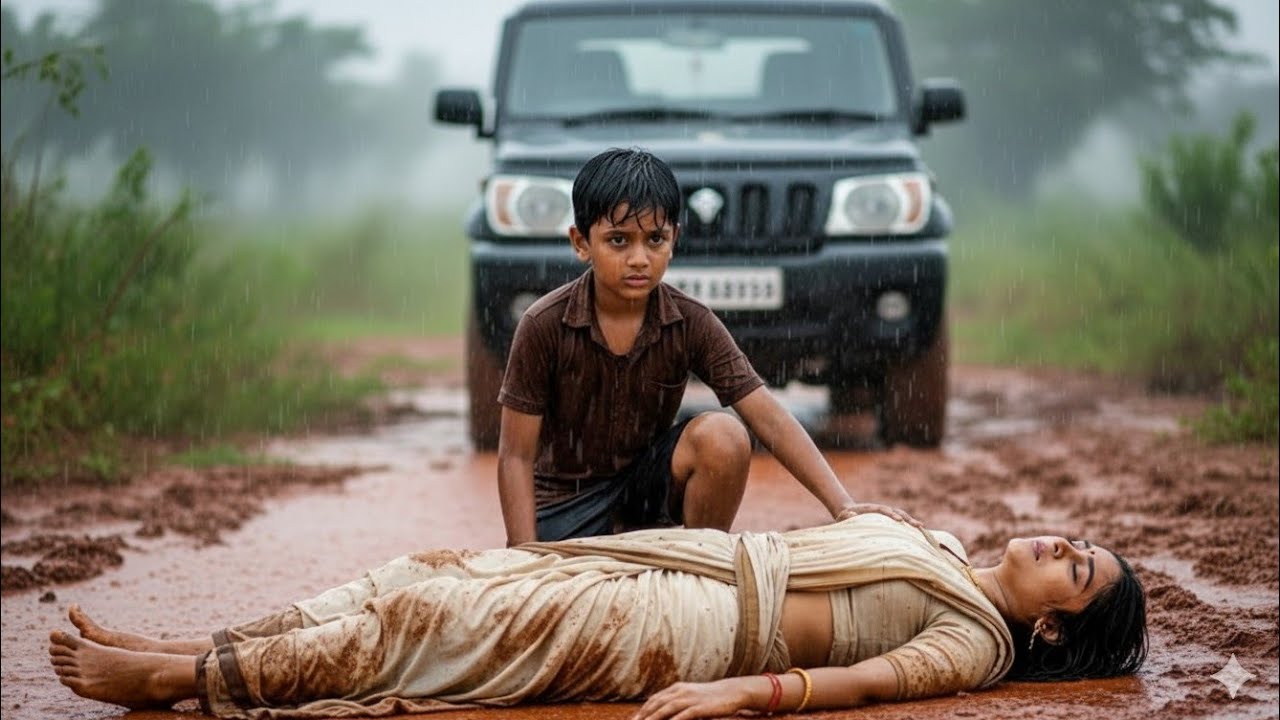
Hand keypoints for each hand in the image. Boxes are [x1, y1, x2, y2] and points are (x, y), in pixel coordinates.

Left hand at [633, 679, 749, 719]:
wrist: (732, 692)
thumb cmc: (710, 697)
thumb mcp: (691, 696)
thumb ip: (677, 701)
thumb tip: (663, 710)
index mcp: (677, 688)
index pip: (655, 699)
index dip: (643, 710)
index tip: (633, 719)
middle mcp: (681, 691)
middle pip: (657, 703)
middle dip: (643, 715)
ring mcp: (690, 698)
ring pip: (666, 708)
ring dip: (653, 718)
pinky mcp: (700, 707)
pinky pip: (683, 715)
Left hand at [836, 502, 922, 527]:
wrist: (848, 512)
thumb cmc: (845, 517)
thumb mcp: (843, 516)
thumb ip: (846, 515)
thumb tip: (851, 514)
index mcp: (872, 509)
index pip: (884, 510)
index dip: (891, 514)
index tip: (899, 520)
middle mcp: (882, 510)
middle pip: (896, 512)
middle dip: (907, 518)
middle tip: (917, 525)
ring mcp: (886, 514)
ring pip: (901, 516)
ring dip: (911, 521)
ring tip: (921, 527)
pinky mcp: (888, 520)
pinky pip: (900, 522)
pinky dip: (908, 525)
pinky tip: (918, 531)